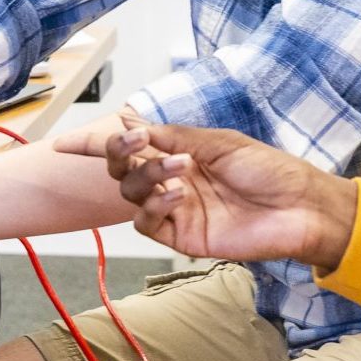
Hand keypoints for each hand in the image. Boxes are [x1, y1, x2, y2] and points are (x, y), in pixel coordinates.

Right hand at [57, 121, 357, 269]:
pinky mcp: (182, 236)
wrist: (299, 207)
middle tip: (136, 142)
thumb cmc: (269, 170)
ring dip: (145, 176)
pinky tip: (177, 195)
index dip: (95, 145)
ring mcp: (176, 209)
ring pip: (131, 195)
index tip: (61, 145)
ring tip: (179, 170)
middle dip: (119, 153)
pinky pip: (148, 223)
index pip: (131, 147)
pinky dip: (154, 206)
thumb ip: (173, 136)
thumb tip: (132, 124)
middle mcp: (172, 180)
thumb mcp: (220, 142)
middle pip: (122, 169)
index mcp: (182, 152)